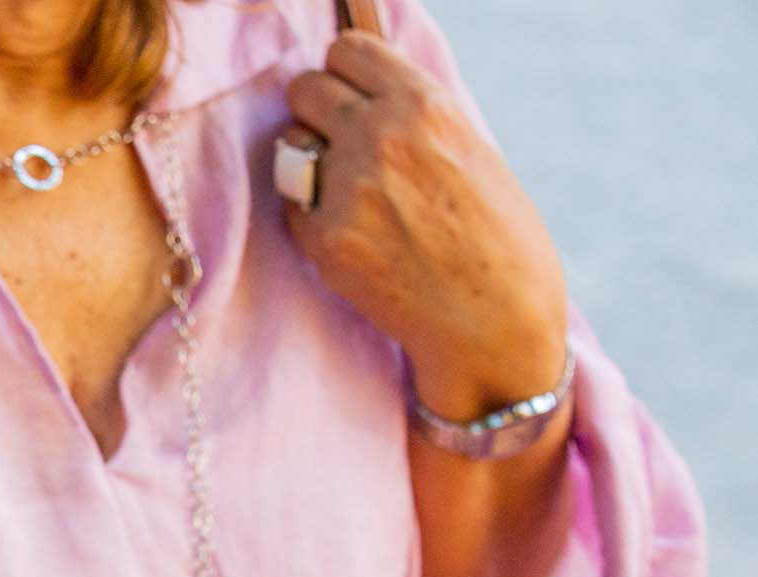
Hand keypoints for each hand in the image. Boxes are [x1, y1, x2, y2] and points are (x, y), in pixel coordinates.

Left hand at [283, 33, 569, 418]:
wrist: (495, 317)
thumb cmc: (493, 234)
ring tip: (350, 190)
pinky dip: (313, 214)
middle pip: (305, 90)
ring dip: (308, 159)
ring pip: (290, 145)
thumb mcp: (467, 148)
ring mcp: (346, 190)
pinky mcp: (325, 240)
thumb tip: (360, 90)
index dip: (344, 72)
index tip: (350, 92)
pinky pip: (293, 205)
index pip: (347, 51)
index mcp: (423, 105)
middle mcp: (379, 138)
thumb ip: (412, 117)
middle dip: (318, 110)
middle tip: (338, 140)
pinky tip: (354, 234)